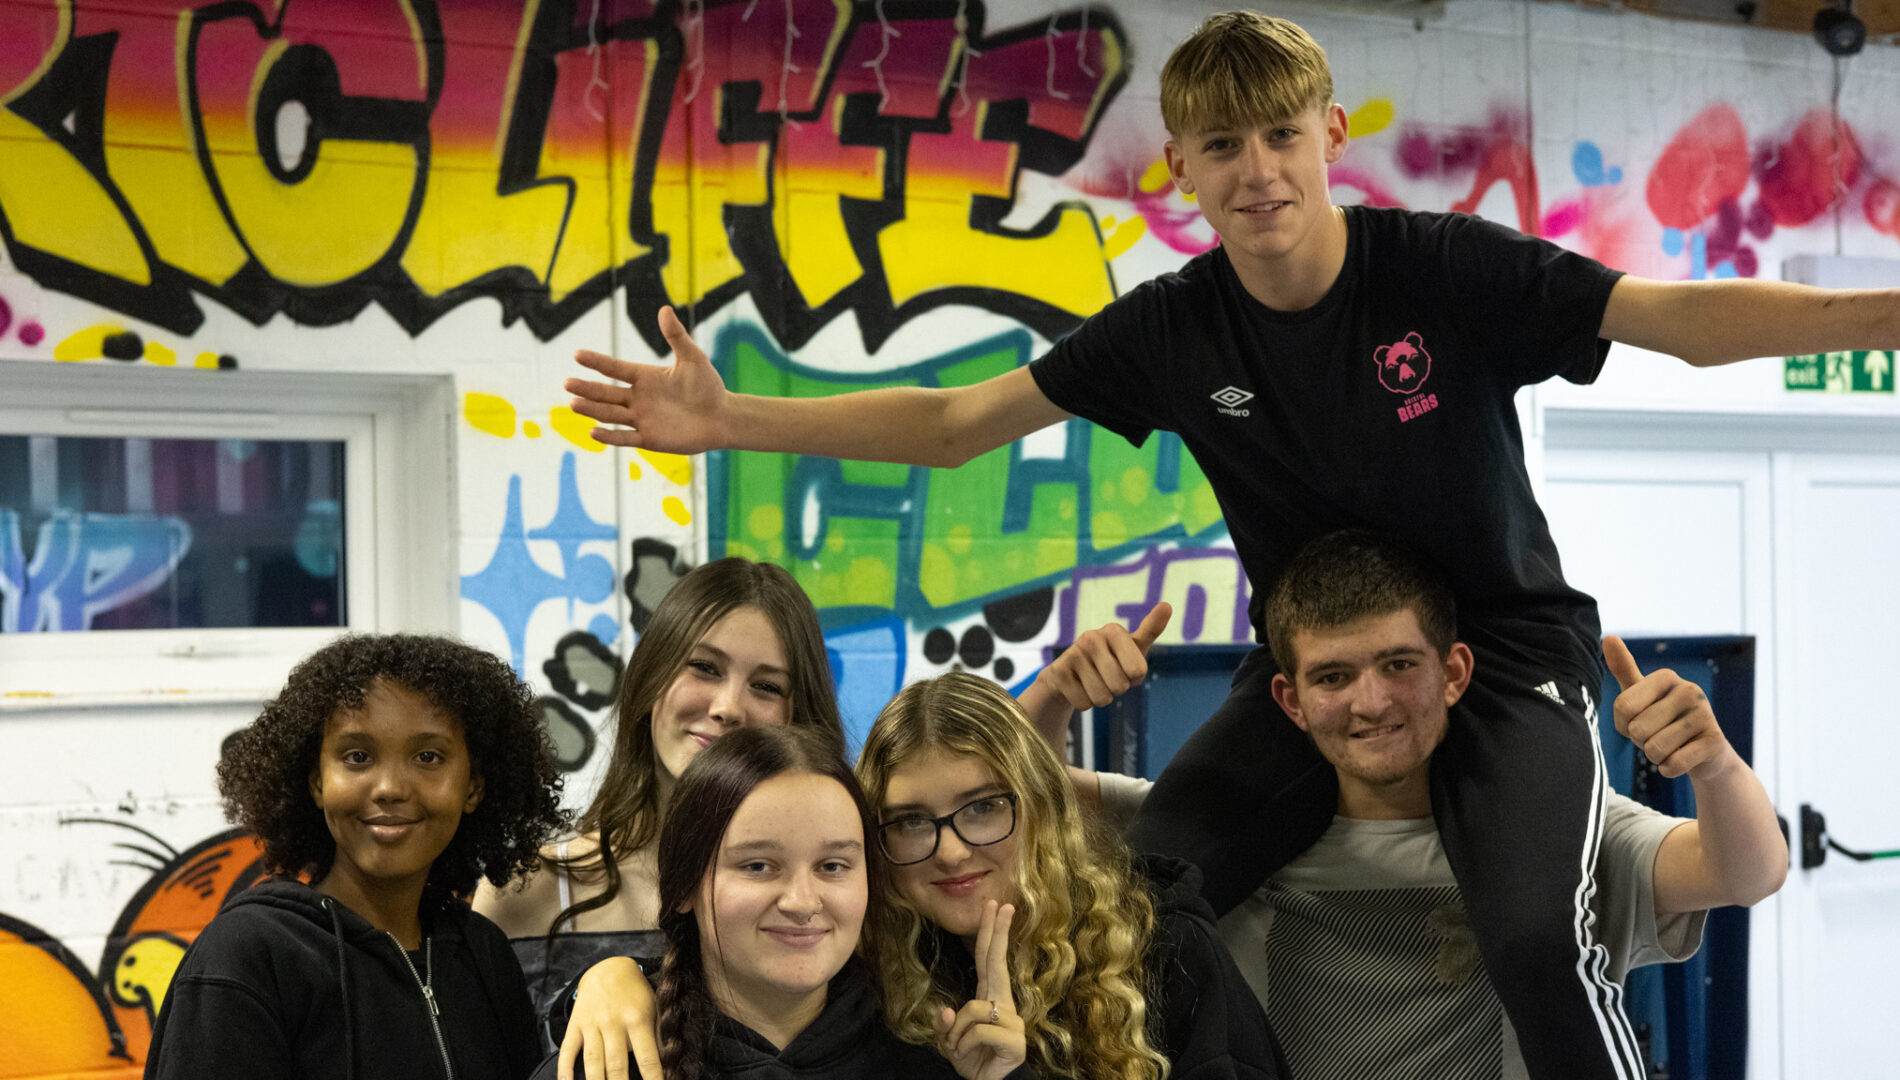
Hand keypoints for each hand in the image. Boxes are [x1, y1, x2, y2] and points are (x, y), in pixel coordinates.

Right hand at [559, 956, 663, 1079]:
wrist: (608, 969)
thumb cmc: (636, 994)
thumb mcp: (654, 1008)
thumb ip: (660, 1035)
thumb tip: (669, 1061)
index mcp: (637, 1020)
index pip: (647, 1058)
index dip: (652, 1079)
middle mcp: (613, 1023)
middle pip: (616, 1065)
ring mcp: (592, 1025)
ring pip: (593, 1061)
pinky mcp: (575, 1025)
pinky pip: (568, 1050)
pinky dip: (565, 1069)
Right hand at [565, 306, 731, 452]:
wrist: (722, 417)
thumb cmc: (708, 386)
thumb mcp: (692, 358)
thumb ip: (676, 336)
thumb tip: (664, 309)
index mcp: (645, 377)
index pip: (615, 369)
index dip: (597, 362)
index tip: (578, 355)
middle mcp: (638, 398)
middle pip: (606, 393)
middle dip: (587, 388)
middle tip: (567, 383)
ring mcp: (641, 419)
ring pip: (610, 414)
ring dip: (592, 410)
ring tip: (573, 404)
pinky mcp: (649, 438)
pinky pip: (625, 437)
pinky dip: (609, 436)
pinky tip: (593, 432)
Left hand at [934, 901, 1025, 1079]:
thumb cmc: (972, 1060)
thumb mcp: (949, 1040)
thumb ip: (945, 1024)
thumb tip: (946, 1012)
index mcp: (990, 999)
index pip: (990, 960)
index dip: (993, 934)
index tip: (998, 907)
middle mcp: (1004, 1006)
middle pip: (997, 963)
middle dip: (997, 932)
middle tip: (1001, 904)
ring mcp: (1013, 1023)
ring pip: (972, 1010)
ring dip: (957, 1034)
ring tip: (960, 1049)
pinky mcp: (1016, 1042)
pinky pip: (978, 1032)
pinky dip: (965, 1046)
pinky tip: (971, 1056)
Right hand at [1035, 602, 1170, 709]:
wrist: (1067, 675)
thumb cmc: (1108, 660)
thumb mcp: (1132, 647)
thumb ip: (1151, 629)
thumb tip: (1167, 605)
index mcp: (1113, 630)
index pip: (1138, 671)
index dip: (1134, 678)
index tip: (1125, 667)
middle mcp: (1091, 637)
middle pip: (1120, 686)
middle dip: (1116, 689)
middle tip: (1106, 677)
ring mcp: (1072, 654)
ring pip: (1101, 697)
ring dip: (1100, 698)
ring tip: (1092, 683)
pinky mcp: (1057, 673)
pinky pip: (1084, 703)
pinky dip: (1084, 702)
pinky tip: (1077, 688)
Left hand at [1602, 635, 1738, 780]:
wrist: (1704, 752)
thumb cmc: (1664, 720)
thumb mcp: (1642, 695)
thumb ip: (1624, 668)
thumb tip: (1609, 637)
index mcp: (1667, 676)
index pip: (1622, 707)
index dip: (1624, 724)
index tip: (1640, 721)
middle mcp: (1689, 691)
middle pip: (1637, 729)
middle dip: (1641, 741)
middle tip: (1659, 736)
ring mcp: (1706, 715)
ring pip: (1654, 749)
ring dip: (1655, 756)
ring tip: (1671, 746)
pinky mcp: (1715, 742)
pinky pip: (1672, 764)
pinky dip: (1669, 769)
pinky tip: (1681, 759)